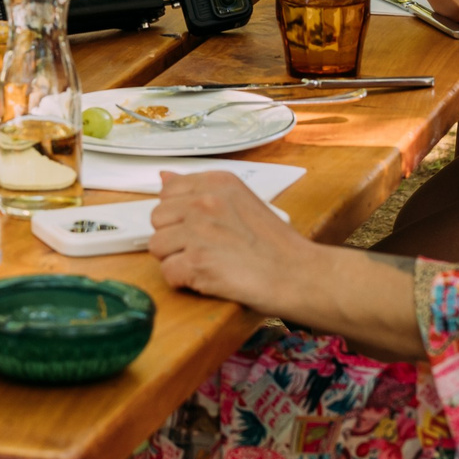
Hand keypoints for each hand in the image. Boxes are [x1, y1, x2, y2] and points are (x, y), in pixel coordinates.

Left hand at [147, 168, 313, 309]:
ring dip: (176, 260)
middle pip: (157, 218)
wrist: (301, 275)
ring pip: (157, 246)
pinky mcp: (196, 262)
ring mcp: (199, 230)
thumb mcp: (241, 201)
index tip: (198, 227)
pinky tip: (208, 279)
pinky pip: (167, 272)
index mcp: (218, 182)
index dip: (179, 215)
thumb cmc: (277, 245)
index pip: (167, 192)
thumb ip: (201, 190)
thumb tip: (164, 176)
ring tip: (207, 264)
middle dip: (174, 237)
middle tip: (204, 249)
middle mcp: (205, 201)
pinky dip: (183, 282)